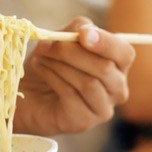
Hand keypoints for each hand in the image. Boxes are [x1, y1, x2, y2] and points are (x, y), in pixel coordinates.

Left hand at [16, 17, 135, 134]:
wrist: (27, 93)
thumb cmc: (50, 63)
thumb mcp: (63, 39)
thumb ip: (78, 29)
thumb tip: (86, 31)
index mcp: (118, 65)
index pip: (124, 53)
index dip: (105, 42)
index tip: (82, 34)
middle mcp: (117, 89)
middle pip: (105, 68)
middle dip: (73, 52)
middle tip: (48, 45)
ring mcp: (103, 109)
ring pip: (88, 82)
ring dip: (60, 65)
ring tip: (41, 57)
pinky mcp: (84, 122)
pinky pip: (71, 95)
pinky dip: (52, 77)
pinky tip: (40, 69)